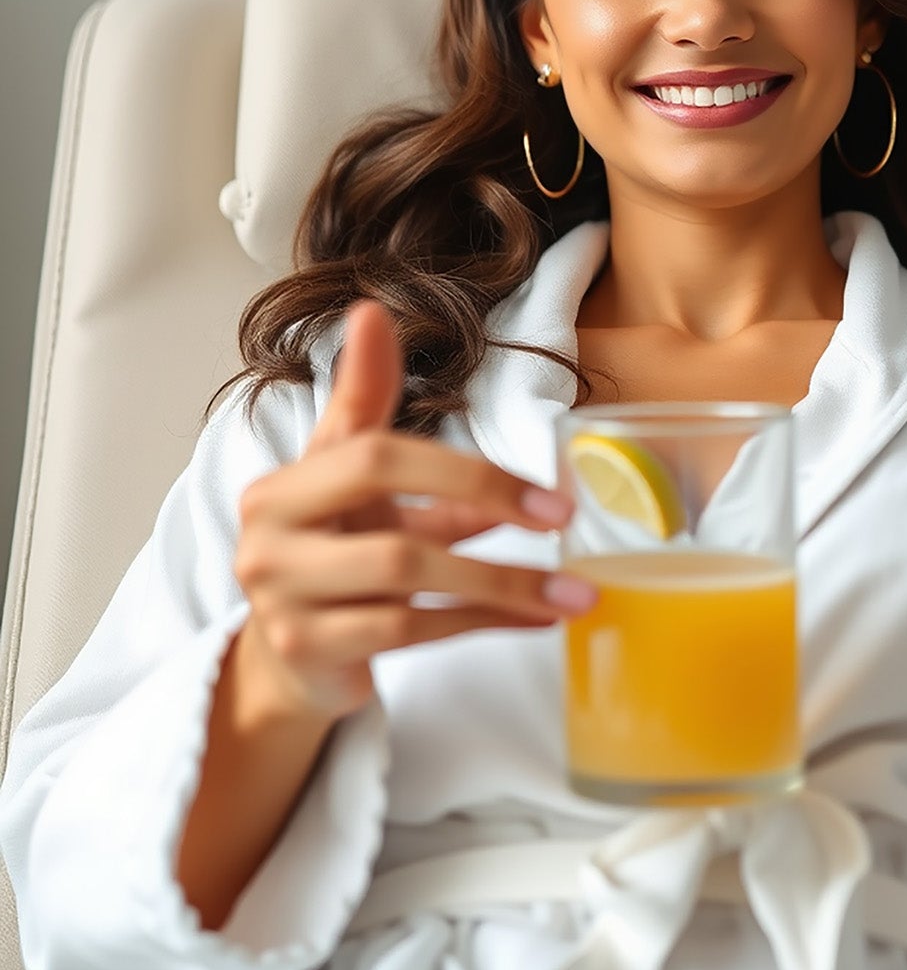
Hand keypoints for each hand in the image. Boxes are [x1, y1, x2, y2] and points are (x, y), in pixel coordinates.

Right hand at [232, 299, 592, 720]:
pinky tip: (534, 618)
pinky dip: (481, 623)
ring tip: (572, 591)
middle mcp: (270, 545)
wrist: (293, 656)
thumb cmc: (333, 546)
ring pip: (411, 593)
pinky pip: (410, 636)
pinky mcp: (311, 656)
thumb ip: (364, 397)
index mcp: (283, 488)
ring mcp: (284, 607)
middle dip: (489, 523)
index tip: (545, 492)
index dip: (467, 472)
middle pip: (395, 535)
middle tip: (564, 524)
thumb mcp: (346, 470)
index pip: (377, 459)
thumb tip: (372, 312)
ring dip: (503, 588)